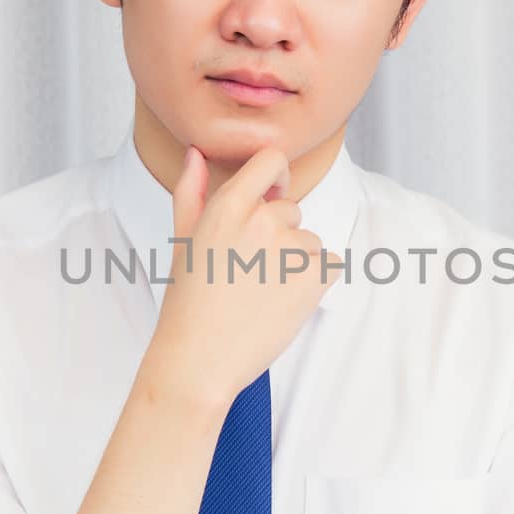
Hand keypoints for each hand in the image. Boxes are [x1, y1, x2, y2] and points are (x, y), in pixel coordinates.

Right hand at [151, 144, 342, 403]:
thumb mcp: (183, 241)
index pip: (271, 160)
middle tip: (248, 272)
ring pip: (310, 241)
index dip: (276, 175)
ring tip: (262, 292)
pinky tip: (285, 300)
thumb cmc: (188, 303)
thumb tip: (197, 154)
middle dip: (279, 235)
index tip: (272, 194)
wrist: (201, 360)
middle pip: (291, 210)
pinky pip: (330, 264)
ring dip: (296, 262)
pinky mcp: (314, 278)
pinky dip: (316, 281)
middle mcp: (263, 221)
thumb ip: (192, 192)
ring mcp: (291, 250)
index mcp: (228, 206)